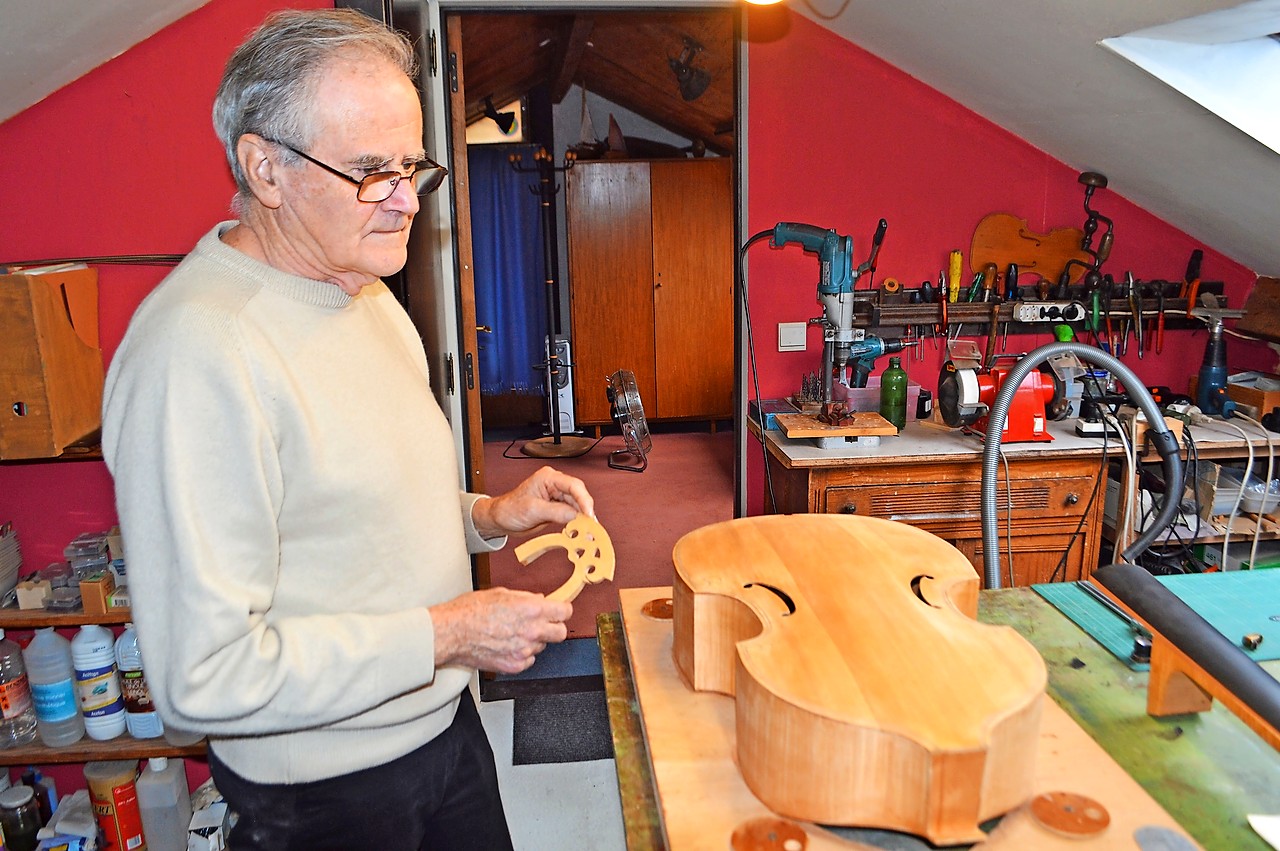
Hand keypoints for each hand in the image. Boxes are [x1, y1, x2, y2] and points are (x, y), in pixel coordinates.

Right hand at [431, 587, 571, 673]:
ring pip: (542, 647)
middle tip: (543, 624)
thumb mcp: (501, 594)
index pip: (565, 611)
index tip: (559, 611)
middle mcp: (532, 631)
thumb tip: (539, 600)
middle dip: (554, 628)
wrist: (451, 633)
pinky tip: (507, 645)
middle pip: (561, 633)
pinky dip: (522, 654)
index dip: (561, 610)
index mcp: (531, 609)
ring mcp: (524, 651)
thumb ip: (525, 598)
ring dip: (534, 641)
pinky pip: (528, 660)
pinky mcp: (514, 665)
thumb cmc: (470, 611)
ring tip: (513, 633)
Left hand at [472, 466, 594, 538]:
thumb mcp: (532, 510)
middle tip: (592, 526)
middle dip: (586, 511)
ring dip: (583, 519)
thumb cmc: (509, 509)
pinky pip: (571, 514)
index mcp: (548, 477)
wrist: (500, 519)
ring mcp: (556, 496)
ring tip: (588, 531)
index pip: (573, 486)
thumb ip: (556, 512)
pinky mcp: (556, 508)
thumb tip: (576, 516)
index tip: (589, 515)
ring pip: (577, 506)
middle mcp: (555, 484)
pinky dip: (577, 522)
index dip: (584, 500)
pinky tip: (580, 530)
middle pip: (579, 495)